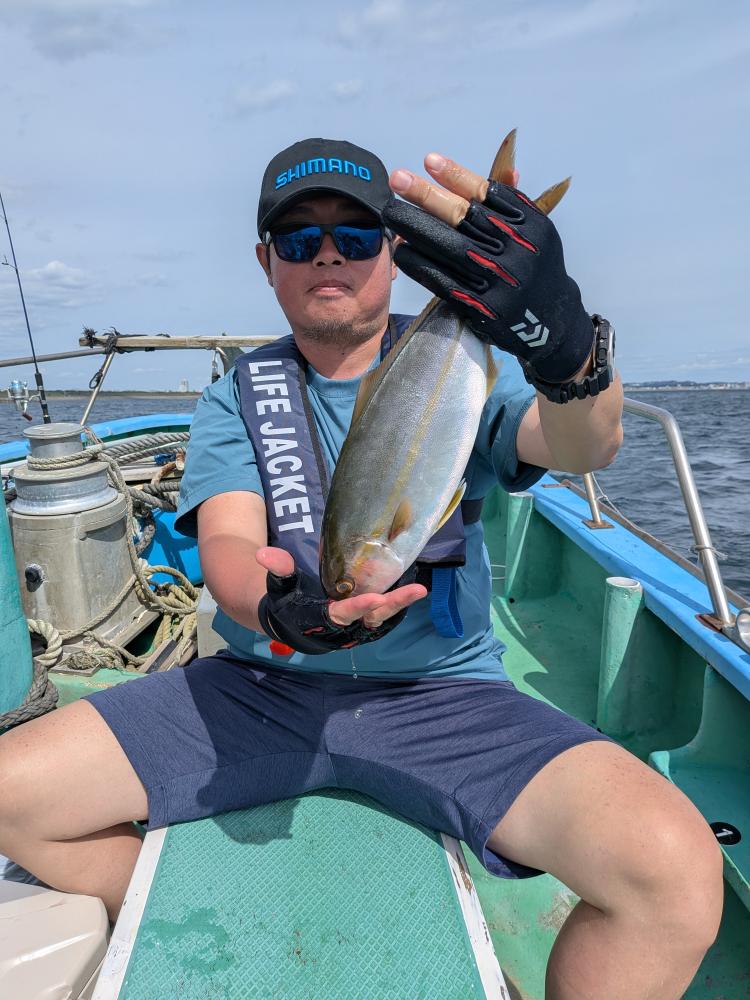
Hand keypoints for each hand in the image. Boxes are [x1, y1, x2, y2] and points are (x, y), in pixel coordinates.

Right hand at [255, 547, 426, 652]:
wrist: (289, 622)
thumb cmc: (284, 600)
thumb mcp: (278, 585)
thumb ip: (277, 570)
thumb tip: (263, 554)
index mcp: (319, 619)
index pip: (341, 615)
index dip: (357, 607)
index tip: (374, 598)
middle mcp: (340, 629)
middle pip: (370, 619)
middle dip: (392, 605)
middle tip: (416, 591)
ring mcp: (353, 628)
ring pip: (380, 620)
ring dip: (399, 606)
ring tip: (419, 590)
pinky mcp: (361, 624)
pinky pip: (381, 618)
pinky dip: (396, 608)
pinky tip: (411, 592)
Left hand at [383, 149, 594, 383]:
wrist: (550, 323)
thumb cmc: (535, 268)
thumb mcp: (535, 233)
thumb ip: (514, 208)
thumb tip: (508, 168)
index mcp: (528, 225)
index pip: (488, 193)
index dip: (456, 175)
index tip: (429, 160)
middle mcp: (514, 250)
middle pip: (464, 217)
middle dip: (427, 195)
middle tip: (396, 179)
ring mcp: (498, 279)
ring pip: (450, 247)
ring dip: (416, 228)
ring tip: (392, 213)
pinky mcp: (482, 306)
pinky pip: (443, 281)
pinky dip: (421, 264)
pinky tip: (403, 251)